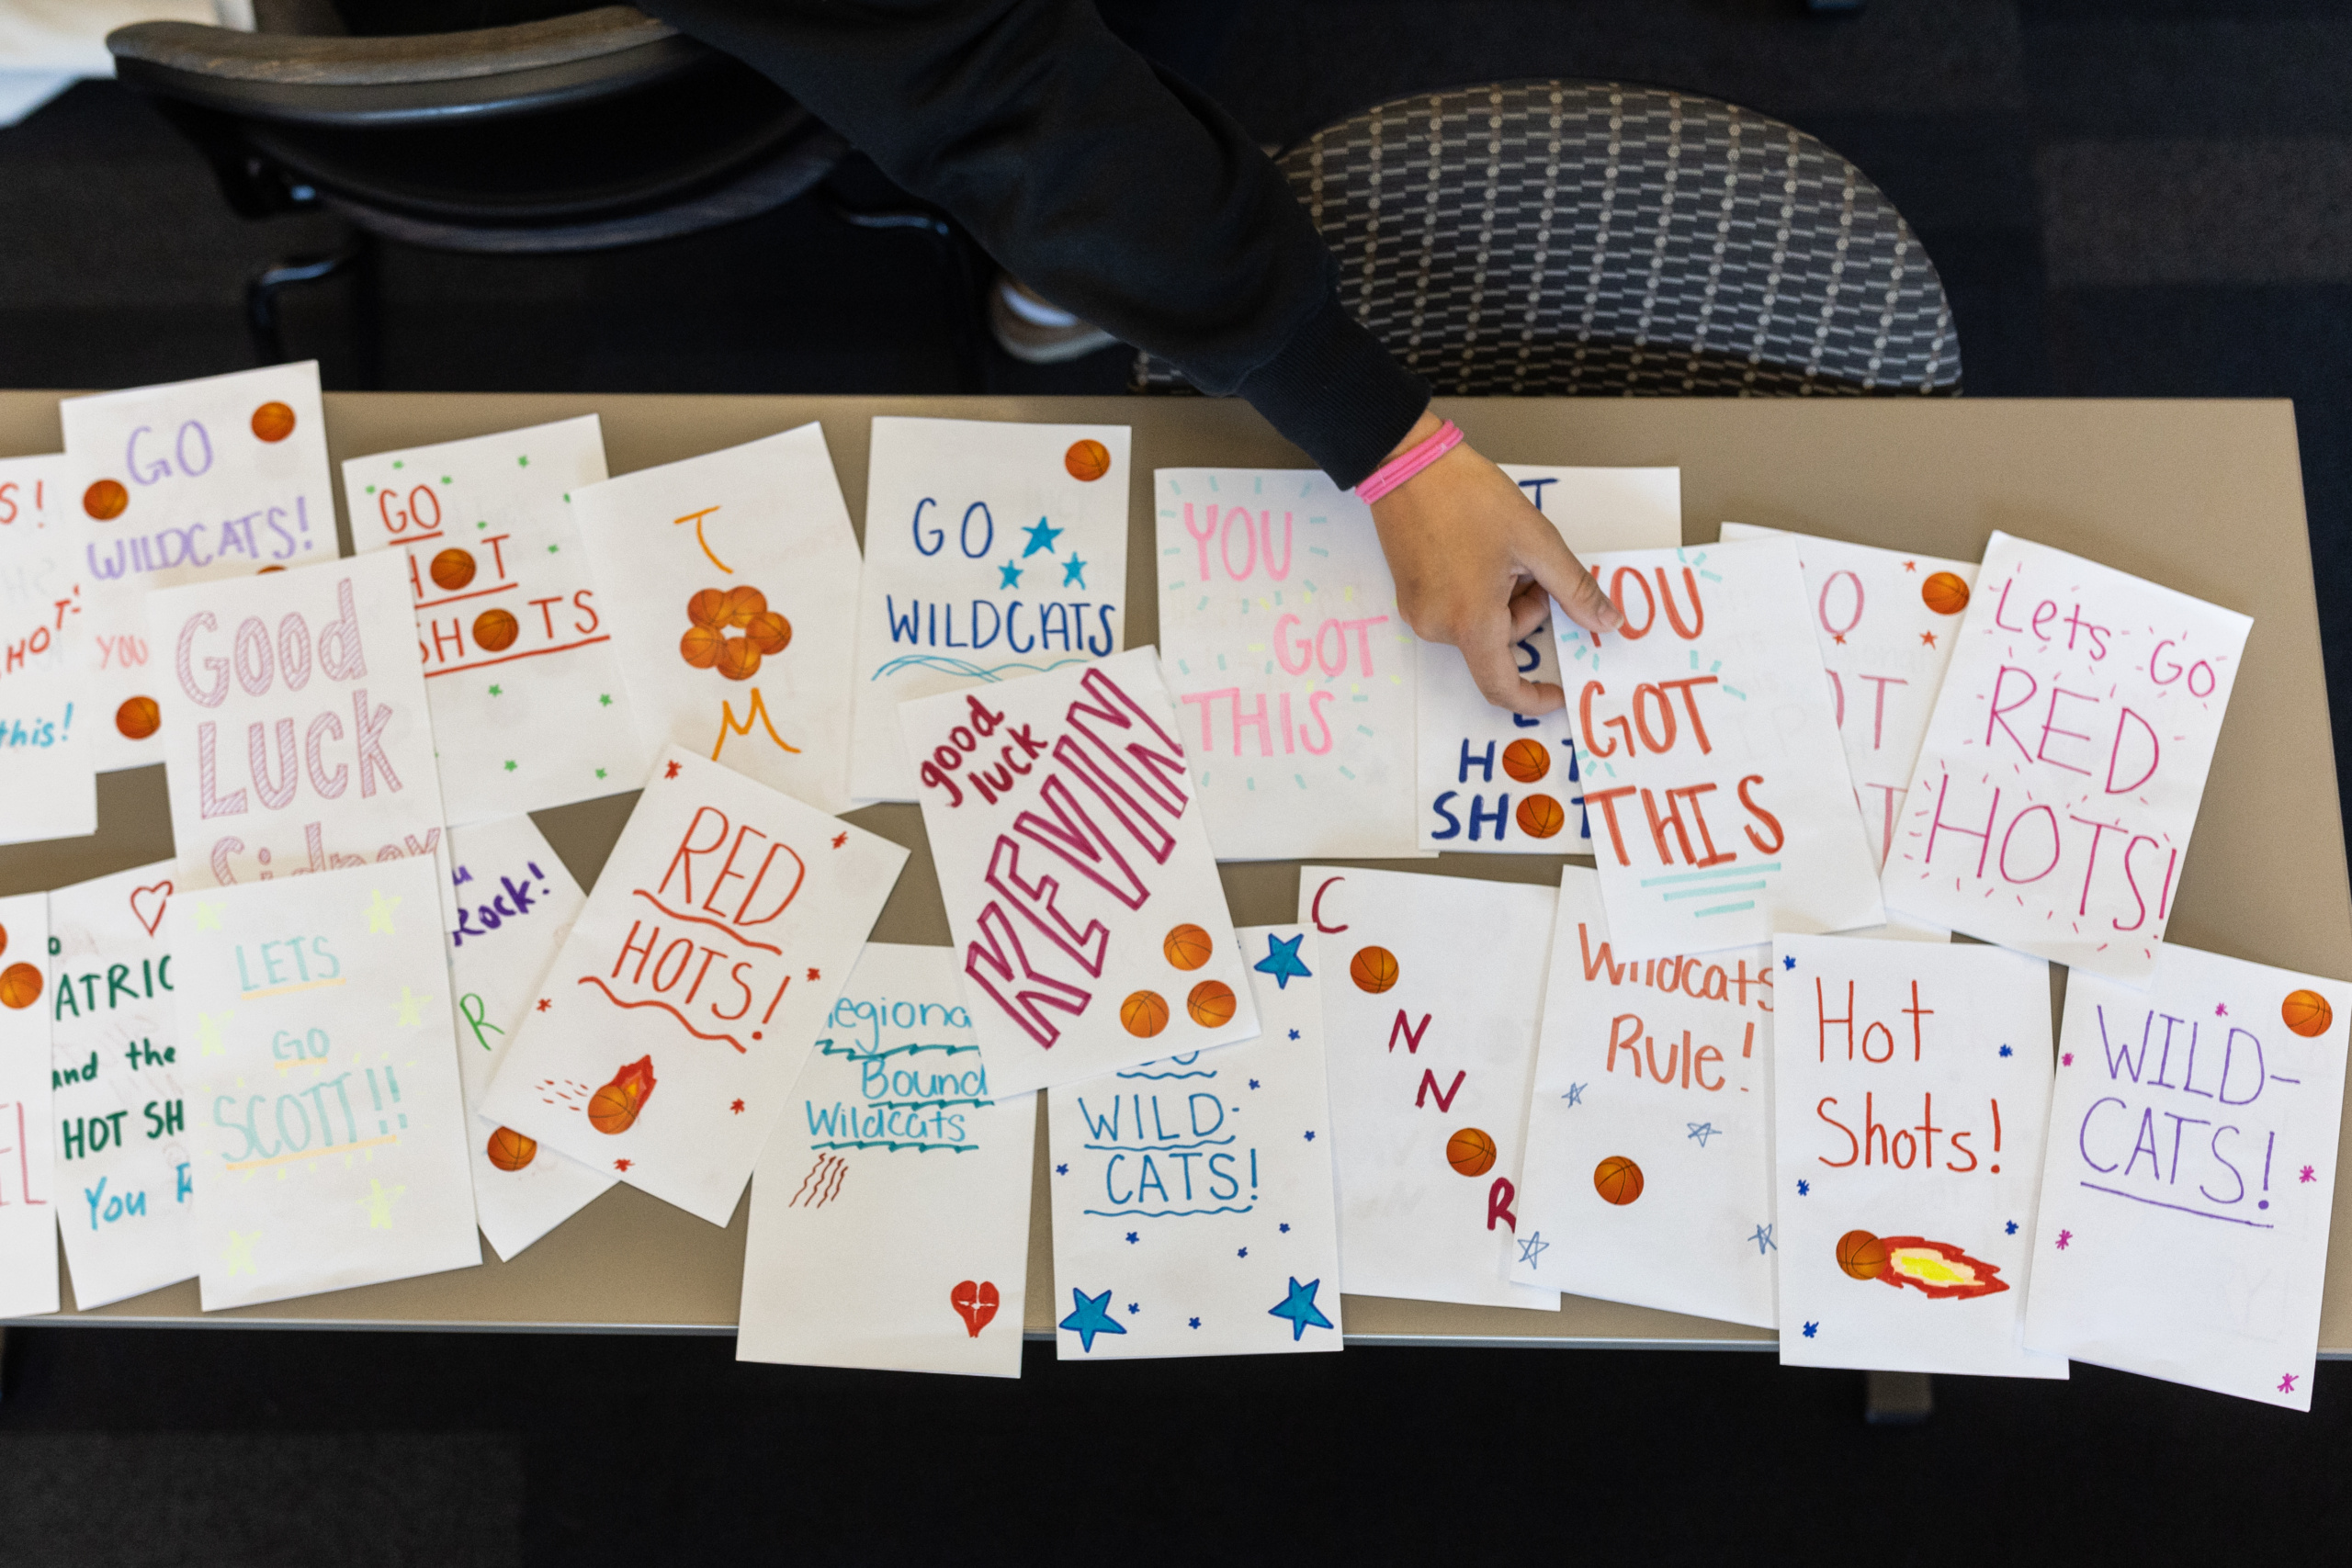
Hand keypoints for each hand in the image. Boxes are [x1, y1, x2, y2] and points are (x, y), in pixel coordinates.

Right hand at [1367, 413, 1622, 715]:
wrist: (1407, 465)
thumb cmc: (1469, 498)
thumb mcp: (1536, 542)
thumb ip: (1574, 590)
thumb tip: (1607, 623)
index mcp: (1471, 621)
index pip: (1502, 686)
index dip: (1534, 697)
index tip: (1557, 691)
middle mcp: (1438, 627)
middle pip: (1498, 643)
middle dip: (1525, 610)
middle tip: (1530, 564)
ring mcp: (1419, 612)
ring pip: (1478, 625)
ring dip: (1502, 598)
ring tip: (1500, 550)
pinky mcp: (1409, 597)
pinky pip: (1455, 611)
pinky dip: (1477, 592)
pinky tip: (1477, 551)